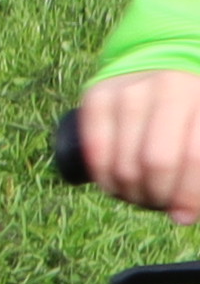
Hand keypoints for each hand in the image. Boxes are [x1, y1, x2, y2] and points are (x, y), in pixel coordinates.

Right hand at [81, 70, 199, 218]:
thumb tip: (181, 216)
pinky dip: (103, 177)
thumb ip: (197, 166)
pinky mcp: (97, 95)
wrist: (162, 66)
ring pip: (123, 162)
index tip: (183, 216)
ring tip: (138, 195)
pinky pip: (94, 150)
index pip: (192, 157)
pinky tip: (113, 185)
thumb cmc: (193, 114)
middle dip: (156, 195)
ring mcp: (127, 90)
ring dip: (130, 193)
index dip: (188, 195)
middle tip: (158, 202)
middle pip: (155, 162)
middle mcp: (165, 87)